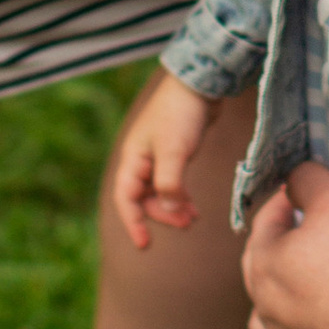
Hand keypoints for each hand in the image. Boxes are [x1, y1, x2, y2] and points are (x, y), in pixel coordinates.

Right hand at [109, 68, 219, 250]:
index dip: (133, 223)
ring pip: (160, 192)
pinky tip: (194, 207)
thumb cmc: (182, 113)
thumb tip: (169, 209)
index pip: (126, 198)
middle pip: (144, 199)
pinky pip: (172, 183)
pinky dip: (181, 197)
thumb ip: (170, 183)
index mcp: (133, 158)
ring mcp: (158, 156)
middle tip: (186, 224)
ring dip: (174, 208)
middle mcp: (141, 159)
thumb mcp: (174, 150)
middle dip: (163, 215)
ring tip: (194, 219)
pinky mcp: (175, 153)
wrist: (201, 83)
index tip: (144, 245)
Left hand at [243, 167, 328, 328]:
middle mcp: (265, 310)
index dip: (285, 203)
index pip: (265, 223)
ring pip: (265, 324)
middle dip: (279, 249)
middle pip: (261, 272)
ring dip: (277, 305)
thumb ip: (309, 179)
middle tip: (305, 235)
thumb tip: (295, 178)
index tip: (302, 194)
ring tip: (300, 291)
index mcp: (265, 264)